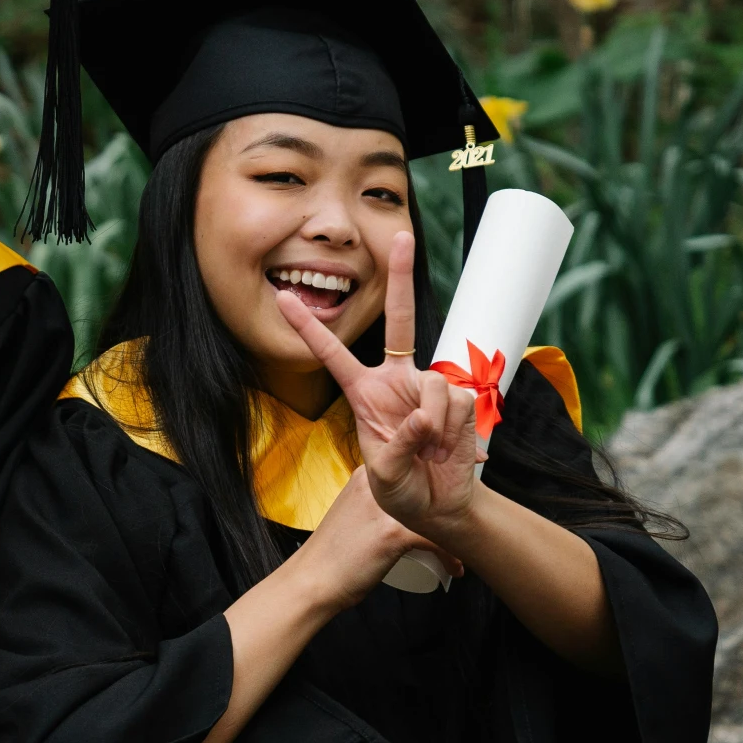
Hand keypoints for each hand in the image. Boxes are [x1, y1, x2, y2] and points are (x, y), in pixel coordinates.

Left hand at [276, 230, 482, 535]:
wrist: (438, 506)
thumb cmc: (401, 490)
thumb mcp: (385, 474)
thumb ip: (400, 443)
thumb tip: (423, 416)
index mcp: (364, 393)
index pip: (331, 353)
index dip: (308, 327)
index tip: (282, 298)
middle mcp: (396, 380)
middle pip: (400, 320)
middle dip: (401, 277)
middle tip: (402, 236)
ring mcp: (429, 387)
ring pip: (435, 385)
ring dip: (434, 425)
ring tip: (429, 451)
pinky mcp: (461, 398)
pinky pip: (459, 401)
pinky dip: (454, 429)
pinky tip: (449, 447)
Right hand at [300, 466, 461, 609]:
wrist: (312, 579)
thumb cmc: (332, 555)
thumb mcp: (352, 514)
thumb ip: (373, 504)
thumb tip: (401, 509)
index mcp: (368, 476)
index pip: (416, 473)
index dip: (438, 494)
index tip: (451, 512)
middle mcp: (378, 483)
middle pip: (432, 491)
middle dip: (453, 513)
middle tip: (463, 533)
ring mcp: (386, 506)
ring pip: (440, 514)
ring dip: (457, 534)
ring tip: (461, 551)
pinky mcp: (393, 531)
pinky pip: (437, 540)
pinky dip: (450, 556)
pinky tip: (454, 569)